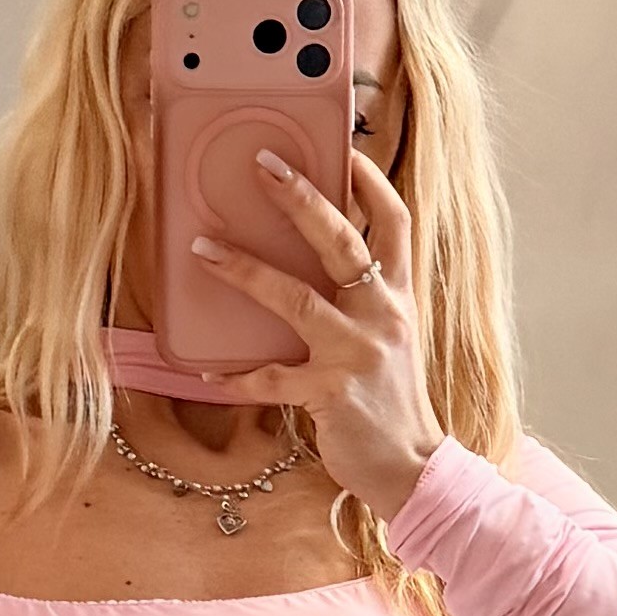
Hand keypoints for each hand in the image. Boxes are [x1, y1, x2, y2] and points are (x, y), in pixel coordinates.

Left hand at [185, 147, 441, 521]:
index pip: (395, 222)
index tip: (343, 146)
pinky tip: (207, 374)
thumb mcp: (390, 339)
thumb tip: (316, 266)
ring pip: (298, 299)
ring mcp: (357, 354)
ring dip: (247, 271)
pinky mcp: (331, 394)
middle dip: (302, 199)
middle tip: (262, 165)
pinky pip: (272, 379)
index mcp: (398, 297)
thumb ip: (363, 300)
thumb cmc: (391, 402)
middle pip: (343, 242)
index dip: (369, 182)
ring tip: (205, 249)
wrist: (411, 469)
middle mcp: (383, 316)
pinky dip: (237, 377)